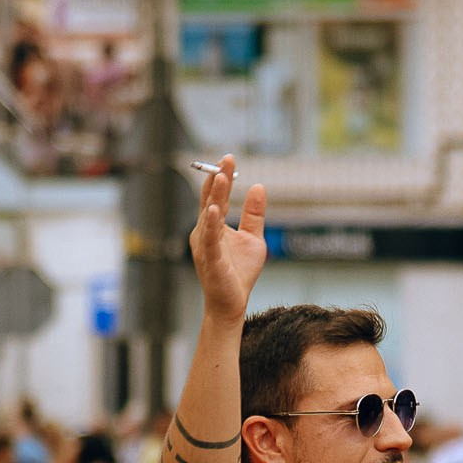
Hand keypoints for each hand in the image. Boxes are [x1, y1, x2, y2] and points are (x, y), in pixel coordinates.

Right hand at [189, 155, 267, 322]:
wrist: (232, 303)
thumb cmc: (239, 272)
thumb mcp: (252, 238)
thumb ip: (253, 214)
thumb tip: (258, 186)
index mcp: (213, 226)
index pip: (216, 196)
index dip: (221, 176)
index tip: (229, 158)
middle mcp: (204, 232)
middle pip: (211, 199)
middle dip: (219, 178)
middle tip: (228, 158)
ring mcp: (205, 246)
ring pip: (209, 216)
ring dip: (216, 195)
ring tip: (222, 176)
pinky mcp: (210, 260)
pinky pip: (210, 239)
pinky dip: (212, 224)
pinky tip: (215, 209)